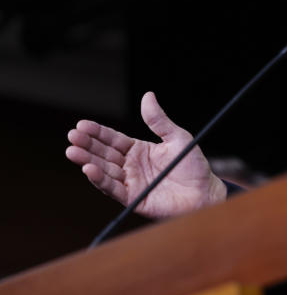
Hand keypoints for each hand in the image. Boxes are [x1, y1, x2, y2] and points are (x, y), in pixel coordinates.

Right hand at [66, 91, 225, 217]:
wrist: (205, 192)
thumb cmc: (193, 165)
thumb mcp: (177, 137)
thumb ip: (159, 120)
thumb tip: (147, 96)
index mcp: (139, 150)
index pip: (113, 139)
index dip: (98, 132)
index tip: (82, 125)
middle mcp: (131, 166)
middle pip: (104, 154)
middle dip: (87, 145)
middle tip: (72, 136)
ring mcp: (131, 182)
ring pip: (104, 170)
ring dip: (88, 161)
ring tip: (73, 151)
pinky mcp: (134, 198)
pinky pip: (113, 188)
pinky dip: (100, 179)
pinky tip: (89, 169)